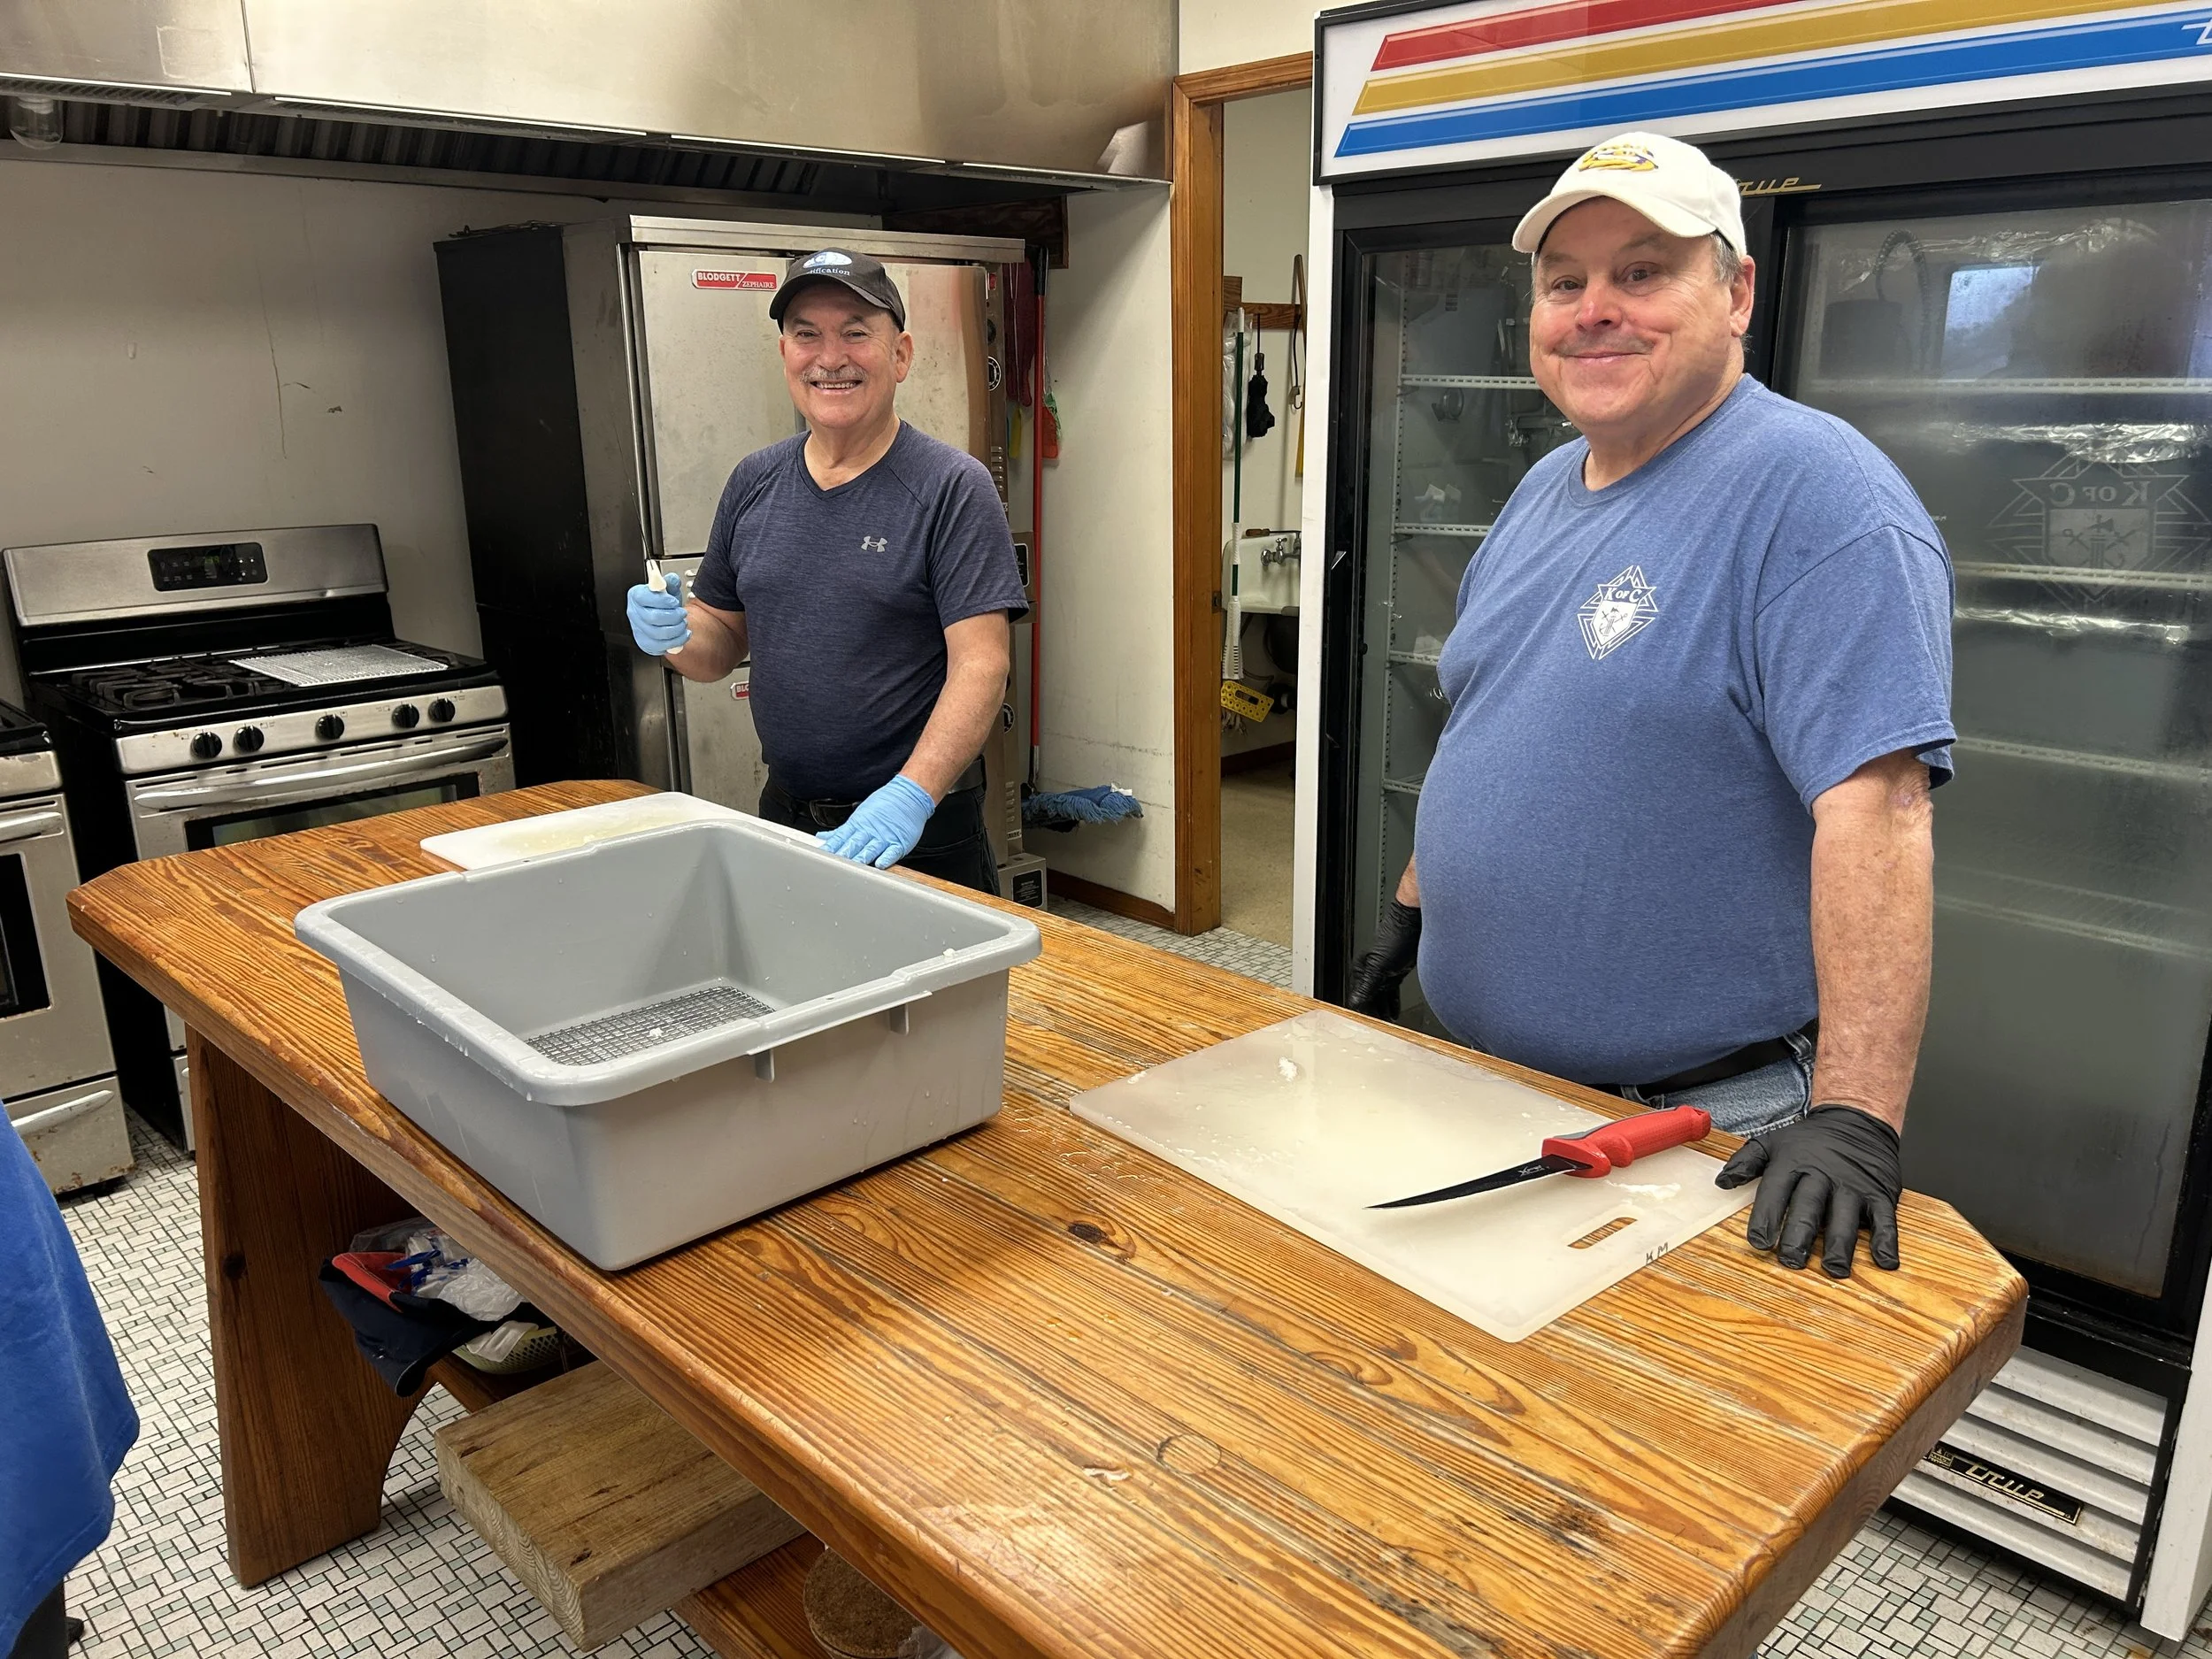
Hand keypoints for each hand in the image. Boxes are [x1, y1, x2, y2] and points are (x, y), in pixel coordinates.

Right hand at [627, 572, 689, 655]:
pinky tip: (683, 633)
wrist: (667, 619)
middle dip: (673, 616)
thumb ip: (671, 582)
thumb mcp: (669, 589)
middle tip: (682, 613)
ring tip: (683, 623)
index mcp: (636, 596)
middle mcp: (634, 613)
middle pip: (653, 617)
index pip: (644, 597)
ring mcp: (638, 630)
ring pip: (659, 633)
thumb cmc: (664, 604)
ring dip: (677, 628)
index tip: (673, 601)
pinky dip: (677, 640)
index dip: (661, 600)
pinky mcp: (646, 643)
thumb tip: (672, 579)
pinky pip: (662, 645)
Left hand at [820, 774, 934, 868]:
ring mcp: (884, 837)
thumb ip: (841, 831)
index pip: (840, 838)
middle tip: (833, 863)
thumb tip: (824, 837)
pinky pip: (892, 851)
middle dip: (842, 855)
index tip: (820, 855)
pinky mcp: (899, 842)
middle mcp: (869, 831)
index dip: (830, 847)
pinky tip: (880, 864)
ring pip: (870, 849)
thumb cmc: (884, 805)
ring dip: (861, 858)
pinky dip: (886, 857)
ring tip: (853, 866)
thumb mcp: (859, 816)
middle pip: (853, 845)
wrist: (909, 794)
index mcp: (857, 825)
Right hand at [1345, 898, 1421, 1018]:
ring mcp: (1383, 973)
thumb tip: (1355, 1003)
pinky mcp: (1395, 973)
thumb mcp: (1379, 966)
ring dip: (1383, 1011)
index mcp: (1361, 971)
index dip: (1363, 1013)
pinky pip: (1390, 993)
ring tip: (1387, 1025)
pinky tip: (1395, 1013)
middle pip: (1368, 1000)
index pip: (1357, 998)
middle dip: (1373, 1015)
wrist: (1413, 924)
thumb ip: (1367, 986)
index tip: (1368, 1025)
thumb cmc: (1395, 936)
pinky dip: (1392, 1004)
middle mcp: (1369, 973)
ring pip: (1380, 998)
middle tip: (1380, 1029)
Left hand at [1716, 1104, 1902, 1278]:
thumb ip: (1746, 1162)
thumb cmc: (1811, 1139)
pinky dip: (1887, 1241)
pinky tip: (1884, 1262)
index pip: (1775, 1192)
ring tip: (1834, 1268)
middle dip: (1799, 1236)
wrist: (1857, 1119)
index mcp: (1793, 1164)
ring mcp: (1853, 1186)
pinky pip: (1885, 1220)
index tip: (1759, 1242)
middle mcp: (1823, 1175)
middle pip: (1809, 1208)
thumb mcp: (1773, 1142)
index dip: (1766, 1217)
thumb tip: (1722, 1182)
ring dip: (1840, 1245)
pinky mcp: (1880, 1193)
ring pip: (1845, 1218)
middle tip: (1791, 1261)